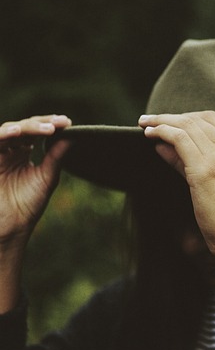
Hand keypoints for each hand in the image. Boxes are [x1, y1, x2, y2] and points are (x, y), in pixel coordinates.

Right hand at [0, 114, 70, 247]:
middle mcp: (9, 151)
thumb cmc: (27, 205)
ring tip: (46, 129)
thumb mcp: (46, 178)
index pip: (36, 132)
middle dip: (42, 124)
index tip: (67, 123)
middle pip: (24, 128)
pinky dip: (4, 134)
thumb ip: (56, 157)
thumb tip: (72, 136)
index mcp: (22, 153)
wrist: (11, 227)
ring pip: (9, 130)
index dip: (50, 125)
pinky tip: (17, 132)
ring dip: (27, 127)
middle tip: (60, 124)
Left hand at [138, 110, 214, 265]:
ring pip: (185, 126)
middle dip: (169, 117)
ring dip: (161, 123)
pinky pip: (178, 139)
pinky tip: (151, 136)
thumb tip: (162, 143)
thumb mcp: (213, 178)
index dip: (185, 117)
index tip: (167, 120)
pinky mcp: (205, 169)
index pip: (210, 119)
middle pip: (196, 119)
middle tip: (148, 121)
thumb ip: (188, 158)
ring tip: (145, 126)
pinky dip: (162, 133)